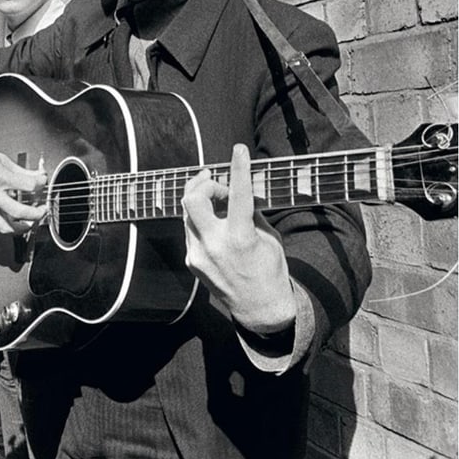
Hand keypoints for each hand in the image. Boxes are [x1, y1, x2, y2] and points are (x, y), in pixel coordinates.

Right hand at [0, 125, 46, 234]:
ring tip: (31, 220)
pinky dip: (10, 223)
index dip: (40, 183)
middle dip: (36, 213)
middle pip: (19, 212)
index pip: (28, 185)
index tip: (42, 181)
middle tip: (43, 209)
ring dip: (22, 227)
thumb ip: (21, 170)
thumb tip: (37, 176)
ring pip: (6, 227)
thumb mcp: (1, 159)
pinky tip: (16, 216)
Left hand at [181, 144, 295, 331]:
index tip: (239, 149)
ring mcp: (198, 255)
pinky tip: (216, 225)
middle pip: (192, 199)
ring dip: (202, 201)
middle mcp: (214, 245)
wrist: (259, 308)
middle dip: (202, 183)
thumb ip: (252, 212)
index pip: (237, 194)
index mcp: (240, 238)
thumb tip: (240, 189)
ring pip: (188, 214)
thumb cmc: (269, 269)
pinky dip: (202, 221)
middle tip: (215, 179)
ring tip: (219, 202)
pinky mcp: (191, 262)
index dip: (238, 168)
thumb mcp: (269, 237)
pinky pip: (191, 231)